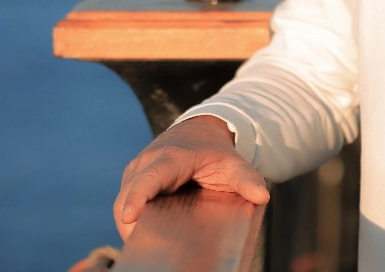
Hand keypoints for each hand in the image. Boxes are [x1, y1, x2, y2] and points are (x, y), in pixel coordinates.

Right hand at [113, 115, 269, 239]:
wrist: (197, 133)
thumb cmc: (214, 152)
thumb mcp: (233, 164)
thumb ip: (248, 179)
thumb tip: (262, 196)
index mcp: (170, 158)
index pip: (149, 178)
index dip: (137, 197)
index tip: (129, 217)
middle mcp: (146, 163)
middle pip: (128, 197)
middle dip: (131, 224)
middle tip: (149, 251)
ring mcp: (134, 172)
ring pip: (122, 204)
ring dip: (131, 226)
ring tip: (149, 249)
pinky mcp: (130, 182)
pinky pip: (124, 205)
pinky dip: (132, 222)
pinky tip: (147, 238)